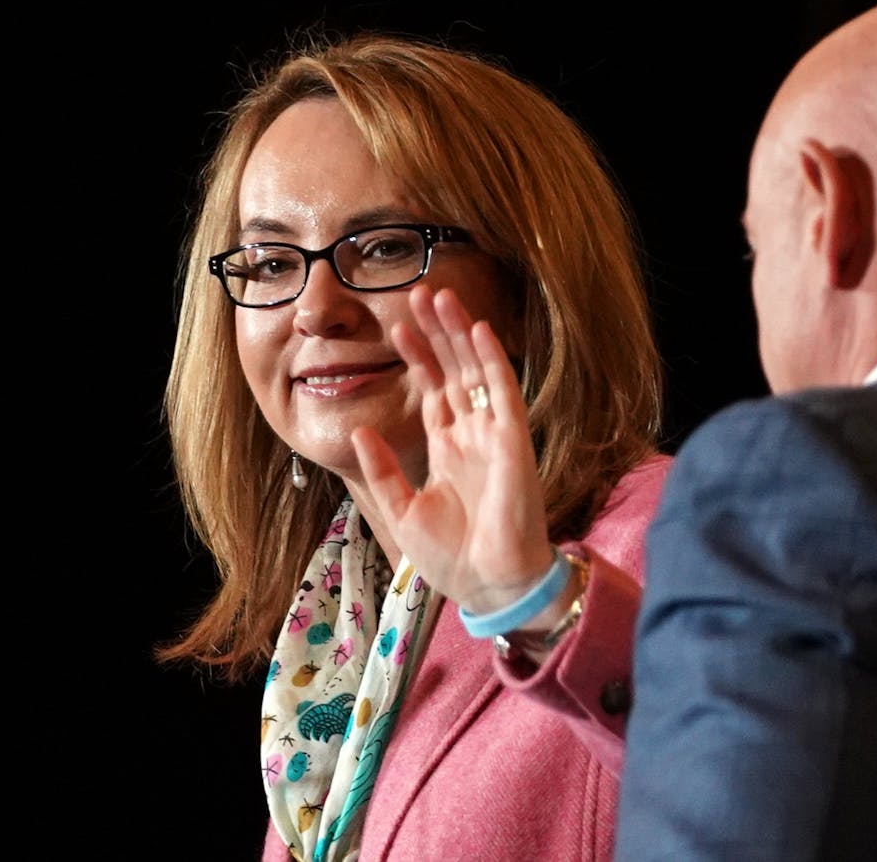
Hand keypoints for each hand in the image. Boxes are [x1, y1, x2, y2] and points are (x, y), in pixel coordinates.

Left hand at [351, 285, 554, 613]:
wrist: (489, 584)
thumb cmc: (451, 557)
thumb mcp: (402, 510)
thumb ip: (383, 470)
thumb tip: (363, 431)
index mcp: (448, 449)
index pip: (433, 390)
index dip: (417, 357)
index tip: (396, 326)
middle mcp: (472, 434)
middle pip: (454, 370)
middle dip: (437, 332)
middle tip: (420, 293)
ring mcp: (493, 434)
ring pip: (476, 370)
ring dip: (459, 334)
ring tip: (440, 297)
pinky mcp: (513, 439)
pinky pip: (503, 391)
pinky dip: (491, 360)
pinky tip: (477, 330)